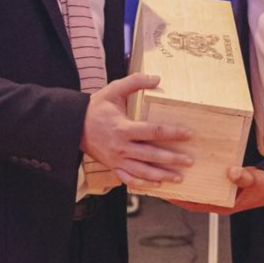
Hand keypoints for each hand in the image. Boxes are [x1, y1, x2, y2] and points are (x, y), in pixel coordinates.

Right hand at [81, 73, 193, 188]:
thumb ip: (135, 82)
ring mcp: (117, 159)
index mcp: (123, 128)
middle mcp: (121, 147)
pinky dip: (143, 183)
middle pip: (151, 155)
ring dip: (161, 175)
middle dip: (172, 159)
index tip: (188, 134)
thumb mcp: (114, 90)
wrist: (74, 125)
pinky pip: (129, 178)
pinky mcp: (112, 166)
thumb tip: (157, 78)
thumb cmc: (96, 107)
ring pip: (142, 171)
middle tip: (189, 161)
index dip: (172, 133)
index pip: (153, 131)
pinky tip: (156, 184)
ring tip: (179, 177)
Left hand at [169, 166, 263, 214]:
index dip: (180, 200)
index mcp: (223, 206)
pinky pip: (206, 180)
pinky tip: (189, 164)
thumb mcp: (255, 182)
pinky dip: (198, 174)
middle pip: (193, 196)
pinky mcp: (223, 183)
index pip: (196, 205)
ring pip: (199, 188)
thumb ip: (244, 178)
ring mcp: (220, 192)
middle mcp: (219, 200)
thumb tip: (231, 173)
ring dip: (187, 181)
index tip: (166, 194)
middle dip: (178, 189)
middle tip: (162, 178)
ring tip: (171, 169)